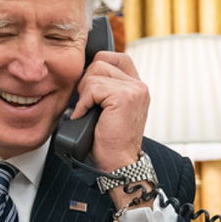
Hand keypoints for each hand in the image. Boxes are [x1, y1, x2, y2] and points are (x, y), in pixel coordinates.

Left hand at [69, 50, 149, 172]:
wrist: (119, 164)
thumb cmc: (109, 141)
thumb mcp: (108, 109)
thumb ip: (104, 89)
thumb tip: (81, 73)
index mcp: (136, 87)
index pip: (115, 57)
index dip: (97, 67)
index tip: (89, 89)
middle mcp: (139, 86)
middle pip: (101, 62)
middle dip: (86, 82)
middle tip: (86, 104)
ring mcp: (134, 90)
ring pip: (94, 73)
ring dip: (84, 94)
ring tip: (87, 111)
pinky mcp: (124, 97)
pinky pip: (93, 87)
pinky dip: (83, 103)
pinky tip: (85, 116)